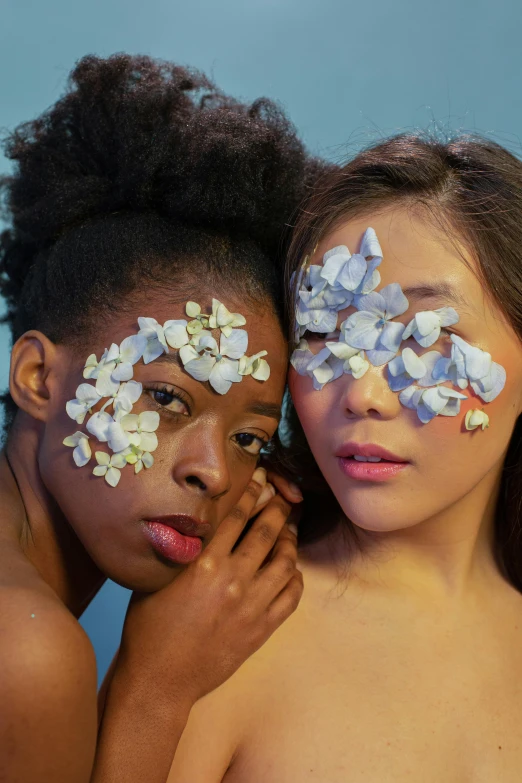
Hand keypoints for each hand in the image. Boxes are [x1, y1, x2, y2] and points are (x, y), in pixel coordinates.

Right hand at [116, 468, 302, 705]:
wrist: (160, 679)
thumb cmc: (148, 627)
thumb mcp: (156, 577)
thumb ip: (180, 548)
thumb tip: (197, 520)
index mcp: (204, 563)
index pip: (237, 516)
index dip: (252, 492)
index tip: (261, 479)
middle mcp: (232, 579)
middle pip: (267, 532)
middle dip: (278, 509)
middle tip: (282, 498)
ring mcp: (251, 606)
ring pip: (285, 562)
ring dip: (290, 541)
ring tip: (288, 532)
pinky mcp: (262, 629)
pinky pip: (292, 597)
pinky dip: (296, 578)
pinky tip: (291, 571)